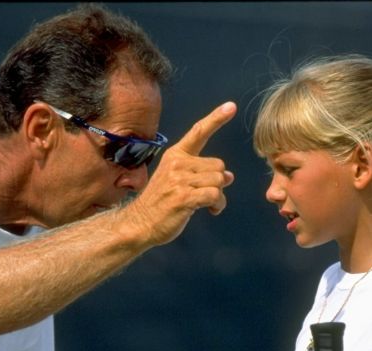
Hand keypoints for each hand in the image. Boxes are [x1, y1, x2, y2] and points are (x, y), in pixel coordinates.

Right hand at [122, 101, 236, 245]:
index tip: (231, 106)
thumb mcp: (179, 182)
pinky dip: (217, 205)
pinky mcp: (183, 197)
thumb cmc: (162, 203)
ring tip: (207, 205)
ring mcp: (179, 180)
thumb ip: (203, 175)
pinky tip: (210, 211)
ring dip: (219, 196)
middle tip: (207, 196)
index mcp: (175, 155)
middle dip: (218, 183)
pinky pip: (215, 195)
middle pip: (219, 165)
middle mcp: (177, 163)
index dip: (216, 119)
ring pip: (219, 181)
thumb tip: (229, 176)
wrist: (140, 223)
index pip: (199, 132)